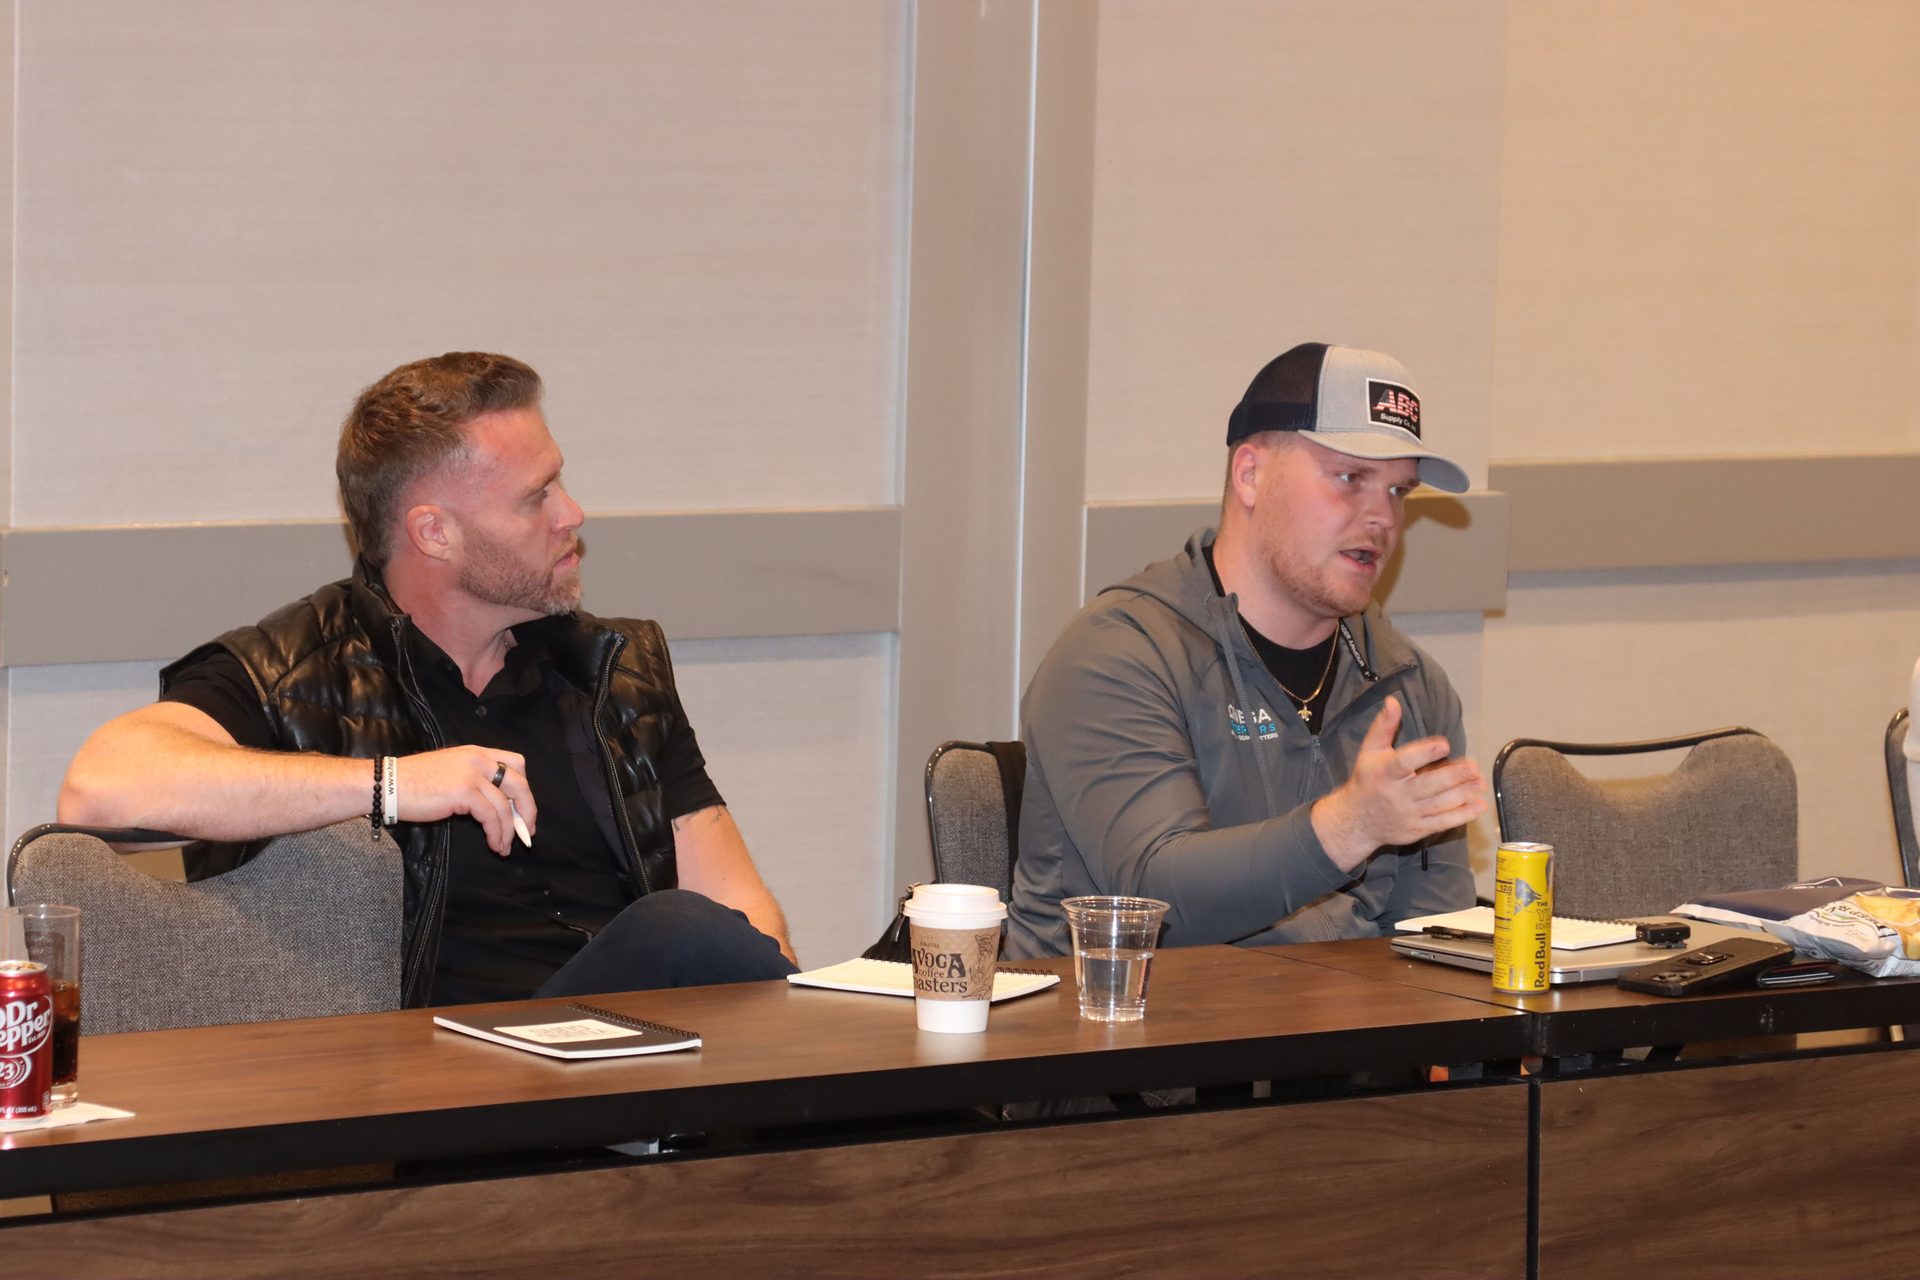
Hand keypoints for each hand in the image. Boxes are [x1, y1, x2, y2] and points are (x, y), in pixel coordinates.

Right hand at [392, 746, 536, 855]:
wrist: (388, 784)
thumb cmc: (414, 782)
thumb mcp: (451, 771)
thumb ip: (475, 780)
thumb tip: (497, 806)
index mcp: (477, 753)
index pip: (516, 763)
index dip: (524, 787)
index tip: (523, 808)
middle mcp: (478, 760)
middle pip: (519, 783)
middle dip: (527, 810)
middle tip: (526, 832)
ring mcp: (472, 775)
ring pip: (505, 806)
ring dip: (508, 831)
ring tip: (504, 847)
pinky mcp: (464, 792)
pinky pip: (491, 816)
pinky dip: (496, 833)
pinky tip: (494, 844)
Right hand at [1310, 696, 1485, 872]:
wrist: (1356, 821)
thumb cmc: (1367, 780)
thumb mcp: (1369, 751)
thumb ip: (1383, 726)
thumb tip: (1392, 701)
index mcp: (1384, 772)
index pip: (1405, 762)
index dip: (1425, 753)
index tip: (1444, 745)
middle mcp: (1396, 795)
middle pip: (1427, 786)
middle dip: (1453, 776)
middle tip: (1474, 767)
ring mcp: (1408, 814)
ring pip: (1439, 804)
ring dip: (1463, 794)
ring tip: (1481, 782)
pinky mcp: (1417, 830)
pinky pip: (1442, 823)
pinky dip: (1462, 815)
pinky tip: (1479, 805)